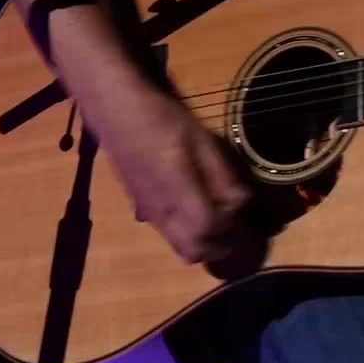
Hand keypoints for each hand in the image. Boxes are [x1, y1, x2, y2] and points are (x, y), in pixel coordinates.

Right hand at [92, 87, 251, 263]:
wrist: (115, 110)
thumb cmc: (162, 118)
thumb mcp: (200, 139)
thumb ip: (222, 175)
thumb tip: (243, 203)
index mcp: (177, 192)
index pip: (210, 229)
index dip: (233, 228)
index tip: (248, 213)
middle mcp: (161, 212)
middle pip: (194, 251)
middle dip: (221, 245)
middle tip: (238, 225)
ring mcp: (148, 212)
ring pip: (179, 248)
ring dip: (204, 242)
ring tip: (219, 219)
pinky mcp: (140, 207)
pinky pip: (168, 235)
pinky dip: (188, 233)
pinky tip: (195, 207)